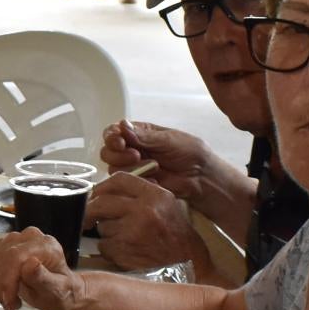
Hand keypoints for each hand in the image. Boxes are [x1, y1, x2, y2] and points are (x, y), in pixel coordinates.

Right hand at [0, 228, 83, 309]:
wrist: (59, 292)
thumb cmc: (61, 294)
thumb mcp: (57, 291)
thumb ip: (43, 278)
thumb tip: (29, 263)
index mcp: (45, 245)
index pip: (16, 256)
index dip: (8, 280)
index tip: (9, 302)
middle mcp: (28, 237)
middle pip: (1, 258)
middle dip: (1, 286)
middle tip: (10, 306)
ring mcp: (12, 241)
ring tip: (10, 301)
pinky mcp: (0, 250)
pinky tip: (4, 293)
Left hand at [85, 171, 199, 272]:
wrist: (188, 262)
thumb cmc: (175, 233)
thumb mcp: (165, 203)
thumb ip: (139, 193)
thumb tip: (105, 191)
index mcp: (154, 195)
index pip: (118, 180)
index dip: (102, 187)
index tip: (96, 195)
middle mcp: (143, 211)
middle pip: (100, 203)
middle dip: (91, 211)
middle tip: (89, 218)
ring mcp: (132, 232)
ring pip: (101, 227)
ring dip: (106, 233)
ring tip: (124, 238)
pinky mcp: (124, 251)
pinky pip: (103, 246)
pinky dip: (109, 249)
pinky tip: (124, 250)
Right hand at [103, 121, 223, 203]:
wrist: (201, 177)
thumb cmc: (189, 153)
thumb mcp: (168, 140)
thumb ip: (144, 136)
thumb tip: (122, 126)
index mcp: (138, 133)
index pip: (113, 131)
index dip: (112, 137)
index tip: (120, 141)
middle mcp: (131, 149)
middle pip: (107, 151)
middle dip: (117, 154)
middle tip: (136, 155)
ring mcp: (132, 168)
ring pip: (113, 167)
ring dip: (129, 167)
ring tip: (151, 166)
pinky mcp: (136, 183)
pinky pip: (125, 183)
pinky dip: (137, 180)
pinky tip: (154, 179)